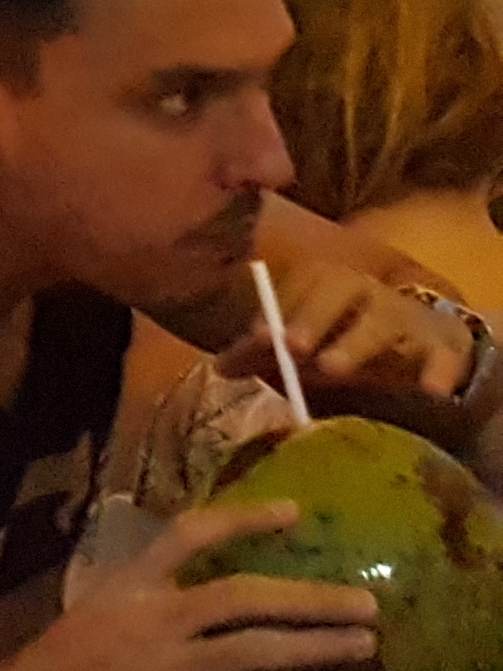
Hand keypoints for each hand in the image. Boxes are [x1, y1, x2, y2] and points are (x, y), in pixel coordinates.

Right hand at [0, 500, 369, 670]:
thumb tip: (219, 591)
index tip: (295, 511)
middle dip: (309, 597)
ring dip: (316, 646)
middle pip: (243, 596)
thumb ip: (155, 597)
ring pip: (255, 651)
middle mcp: (154, 619)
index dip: (244, 520)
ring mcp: (168, 670)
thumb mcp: (101, 606)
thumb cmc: (63, 658)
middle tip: (365, 601)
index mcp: (130, 583)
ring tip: (363, 643)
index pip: (189, 534)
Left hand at [220, 258, 471, 413]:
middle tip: (290, 347)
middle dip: (313, 315)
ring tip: (332, 367)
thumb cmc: (353, 343)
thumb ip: (267, 354)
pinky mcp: (450, 346)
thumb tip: (221, 367)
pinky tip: (430, 391)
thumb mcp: (310, 348)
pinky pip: (448, 353)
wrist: (432, 350)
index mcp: (334, 284)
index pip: (305, 279)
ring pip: (388, 317)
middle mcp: (371, 291)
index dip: (280, 305)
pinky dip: (440, 370)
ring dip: (358, 341)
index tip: (257, 339)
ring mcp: (412, 316)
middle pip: (343, 287)